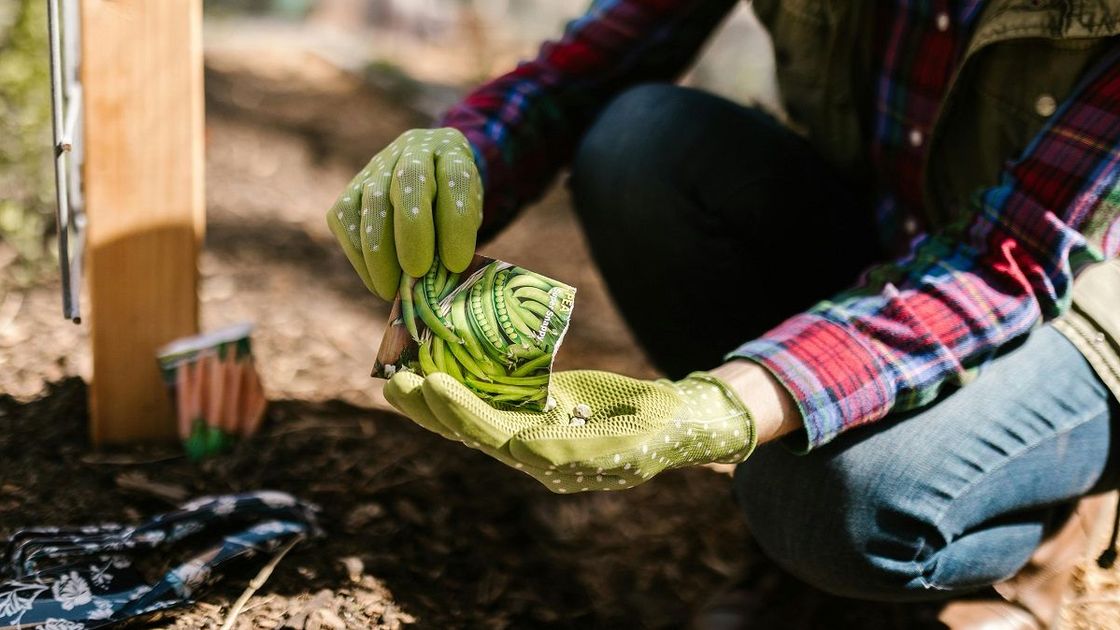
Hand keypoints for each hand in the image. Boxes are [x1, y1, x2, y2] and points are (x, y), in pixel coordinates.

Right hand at [326, 128, 482, 298]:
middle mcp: (413, 150)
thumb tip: (436, 281)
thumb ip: (457, 239)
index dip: (456, 221)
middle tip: (417, 272)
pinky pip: (345, 220)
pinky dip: (360, 256)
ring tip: (392, 290)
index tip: (456, 263)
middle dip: (412, 231)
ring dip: (380, 253)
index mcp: (452, 151)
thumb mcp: (469, 216)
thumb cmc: (453, 206)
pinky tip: (377, 281)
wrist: (430, 178)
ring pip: (372, 203)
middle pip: (409, 181)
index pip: (456, 177)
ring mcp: (377, 166)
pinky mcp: (350, 189)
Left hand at [383, 369, 755, 492]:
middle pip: (472, 430)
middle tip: (394, 382)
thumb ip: (576, 450)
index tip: (432, 388)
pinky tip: (437, 365)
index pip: (496, 440)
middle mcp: (534, 451)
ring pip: (474, 414)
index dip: (462, 415)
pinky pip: (493, 396)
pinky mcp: (537, 408)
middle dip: (432, 408)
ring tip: (398, 375)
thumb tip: (523, 449)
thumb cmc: (658, 432)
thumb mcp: (626, 445)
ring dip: (436, 397)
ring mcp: (533, 428)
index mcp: (552, 463)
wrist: (675, 423)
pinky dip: (463, 382)